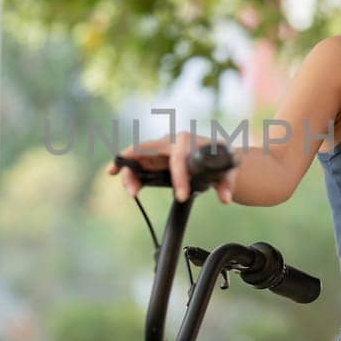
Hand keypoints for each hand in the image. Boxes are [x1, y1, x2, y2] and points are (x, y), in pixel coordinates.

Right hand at [107, 130, 237, 203]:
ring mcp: (160, 150)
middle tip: (133, 191)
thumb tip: (225, 198)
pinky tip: (112, 172)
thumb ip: (227, 183)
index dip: (178, 177)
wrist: (217, 157)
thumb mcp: (228, 170)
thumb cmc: (220, 160)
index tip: (182, 196)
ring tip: (130, 191)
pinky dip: (126, 168)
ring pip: (138, 156)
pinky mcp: (155, 159)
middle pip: (147, 151)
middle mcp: (170, 143)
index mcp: (187, 142)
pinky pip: (137, 161)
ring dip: (130, 172)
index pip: (178, 157)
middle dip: (137, 167)